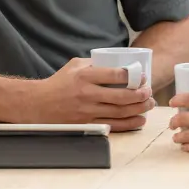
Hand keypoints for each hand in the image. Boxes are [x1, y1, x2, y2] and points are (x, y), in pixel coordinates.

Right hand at [29, 58, 154, 130]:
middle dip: (141, 94)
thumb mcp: (73, 66)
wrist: (39, 104)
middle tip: (148, 92)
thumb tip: (116, 63)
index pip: (115, 75)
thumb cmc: (58, 83)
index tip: (142, 77)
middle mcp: (87, 94)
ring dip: (140, 108)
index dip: (133, 76)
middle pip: (122, 96)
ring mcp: (88, 111)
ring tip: (148, 104)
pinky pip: (115, 125)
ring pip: (122, 112)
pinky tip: (140, 119)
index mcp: (84, 76)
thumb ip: (93, 63)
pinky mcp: (88, 123)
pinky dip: (131, 123)